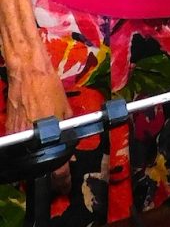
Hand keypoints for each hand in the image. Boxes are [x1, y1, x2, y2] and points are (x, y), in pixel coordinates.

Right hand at [5, 62, 73, 191]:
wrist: (28, 74)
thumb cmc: (48, 87)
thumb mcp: (66, 109)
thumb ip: (68, 128)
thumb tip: (70, 141)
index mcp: (47, 134)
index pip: (56, 166)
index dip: (61, 179)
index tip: (64, 185)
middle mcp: (28, 139)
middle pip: (35, 169)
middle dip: (46, 174)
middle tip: (56, 177)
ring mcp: (16, 136)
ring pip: (25, 161)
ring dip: (35, 164)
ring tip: (46, 163)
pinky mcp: (9, 131)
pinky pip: (18, 148)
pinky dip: (26, 150)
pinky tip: (33, 146)